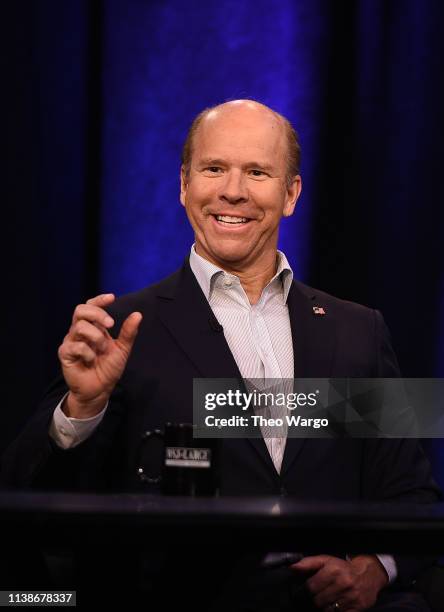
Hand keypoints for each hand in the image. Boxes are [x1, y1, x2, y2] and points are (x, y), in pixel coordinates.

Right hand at [58, 294, 141, 417]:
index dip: (99, 300)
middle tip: (111, 324)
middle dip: (97, 314)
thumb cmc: (108, 368)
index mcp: (93, 327)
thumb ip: (128, 332)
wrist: (100, 389)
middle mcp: (79, 331)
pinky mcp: (65, 354)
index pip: (91, 306)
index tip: (112, 297)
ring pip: (79, 327)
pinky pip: (76, 346)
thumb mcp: (122, 349)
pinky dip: (88, 353)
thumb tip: (138, 314)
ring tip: (102, 350)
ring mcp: (71, 341)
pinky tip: (92, 360)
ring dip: (96, 337)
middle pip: (80, 310)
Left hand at [291, 554, 387, 610]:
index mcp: (333, 570)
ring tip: (325, 601)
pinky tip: (333, 607)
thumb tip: (292, 567)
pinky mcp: (357, 609)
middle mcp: (342, 583)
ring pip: (327, 610)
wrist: (368, 575)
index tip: (306, 591)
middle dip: (314, 600)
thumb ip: (308, 563)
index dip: (306, 591)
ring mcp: (351, 598)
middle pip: (317, 601)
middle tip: (316, 597)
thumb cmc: (344, 568)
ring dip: (323, 607)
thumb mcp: (326, 560)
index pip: (310, 587)